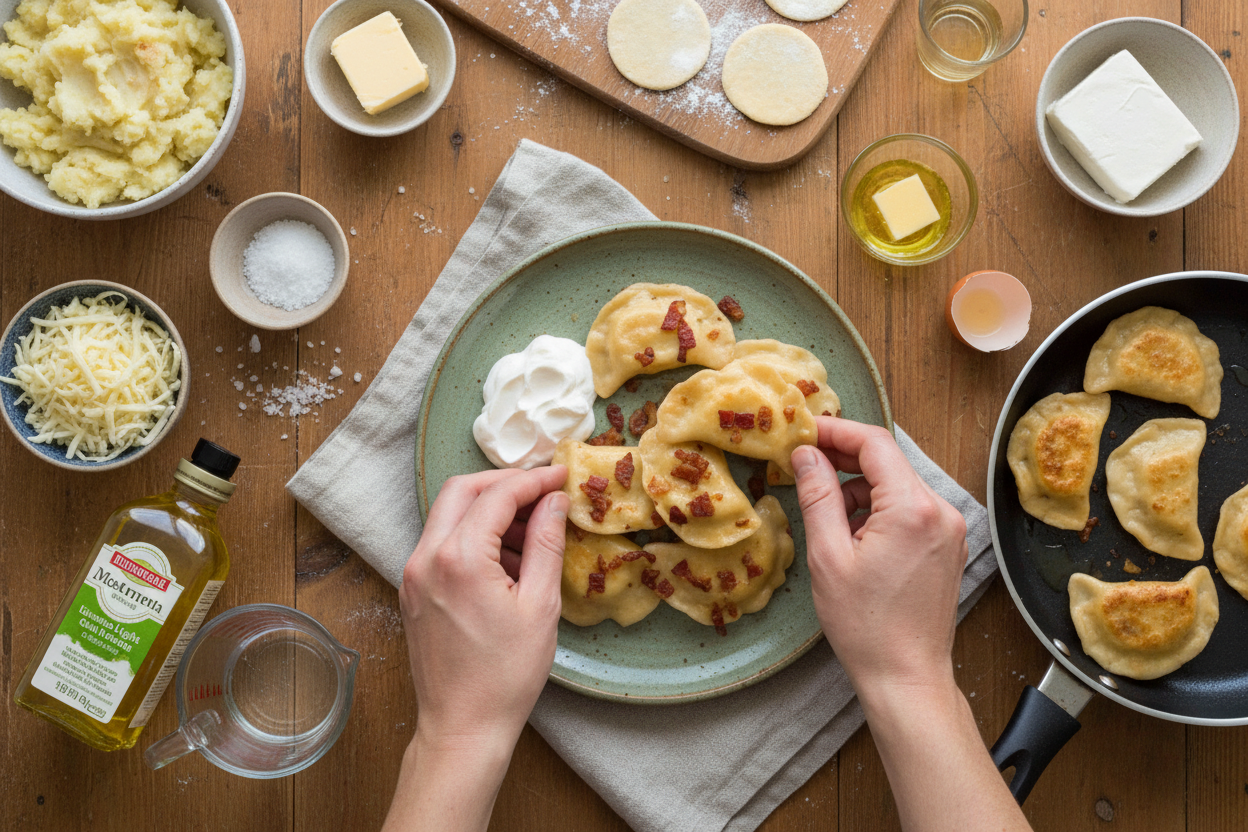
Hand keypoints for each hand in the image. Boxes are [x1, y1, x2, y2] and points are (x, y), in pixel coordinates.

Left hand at [399, 466, 568, 752]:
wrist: (462, 728)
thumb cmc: (504, 676)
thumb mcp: (540, 606)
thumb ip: (546, 543)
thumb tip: (554, 501)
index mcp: (458, 559)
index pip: (497, 494)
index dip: (534, 480)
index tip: (562, 476)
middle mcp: (426, 558)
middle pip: (463, 491)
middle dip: (505, 483)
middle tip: (543, 492)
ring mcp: (413, 574)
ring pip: (448, 514)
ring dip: (488, 510)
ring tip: (531, 533)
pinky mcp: (412, 590)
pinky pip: (441, 543)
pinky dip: (472, 536)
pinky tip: (506, 560)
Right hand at [794, 420, 1030, 831]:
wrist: (906, 677)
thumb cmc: (866, 625)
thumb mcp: (828, 556)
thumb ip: (818, 495)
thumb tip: (806, 454)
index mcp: (912, 508)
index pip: (875, 443)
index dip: (836, 431)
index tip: (804, 433)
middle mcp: (941, 510)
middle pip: (888, 462)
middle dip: (844, 460)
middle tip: (803, 466)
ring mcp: (950, 529)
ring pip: (897, 486)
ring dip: (859, 489)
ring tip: (826, 517)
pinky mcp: (948, 546)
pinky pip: (909, 510)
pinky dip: (878, 511)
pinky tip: (852, 536)